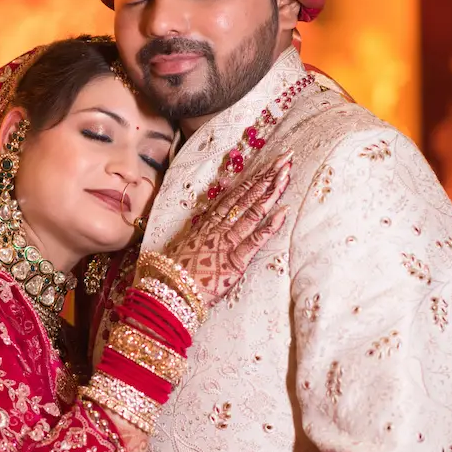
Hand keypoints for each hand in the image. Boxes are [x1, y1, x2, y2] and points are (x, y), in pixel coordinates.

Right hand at [163, 154, 290, 308]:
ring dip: (270, 192)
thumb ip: (198, 233)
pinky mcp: (234, 262)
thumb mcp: (184, 247)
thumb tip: (205, 222)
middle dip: (267, 177)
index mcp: (208, 225)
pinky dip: (270, 226)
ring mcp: (227, 243)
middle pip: (246, 197)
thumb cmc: (171, 274)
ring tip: (286, 174)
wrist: (165, 293)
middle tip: (286, 158)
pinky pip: (254, 241)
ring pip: (252, 212)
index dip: (253, 179)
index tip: (268, 164)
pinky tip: (283, 211)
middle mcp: (218, 229)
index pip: (235, 196)